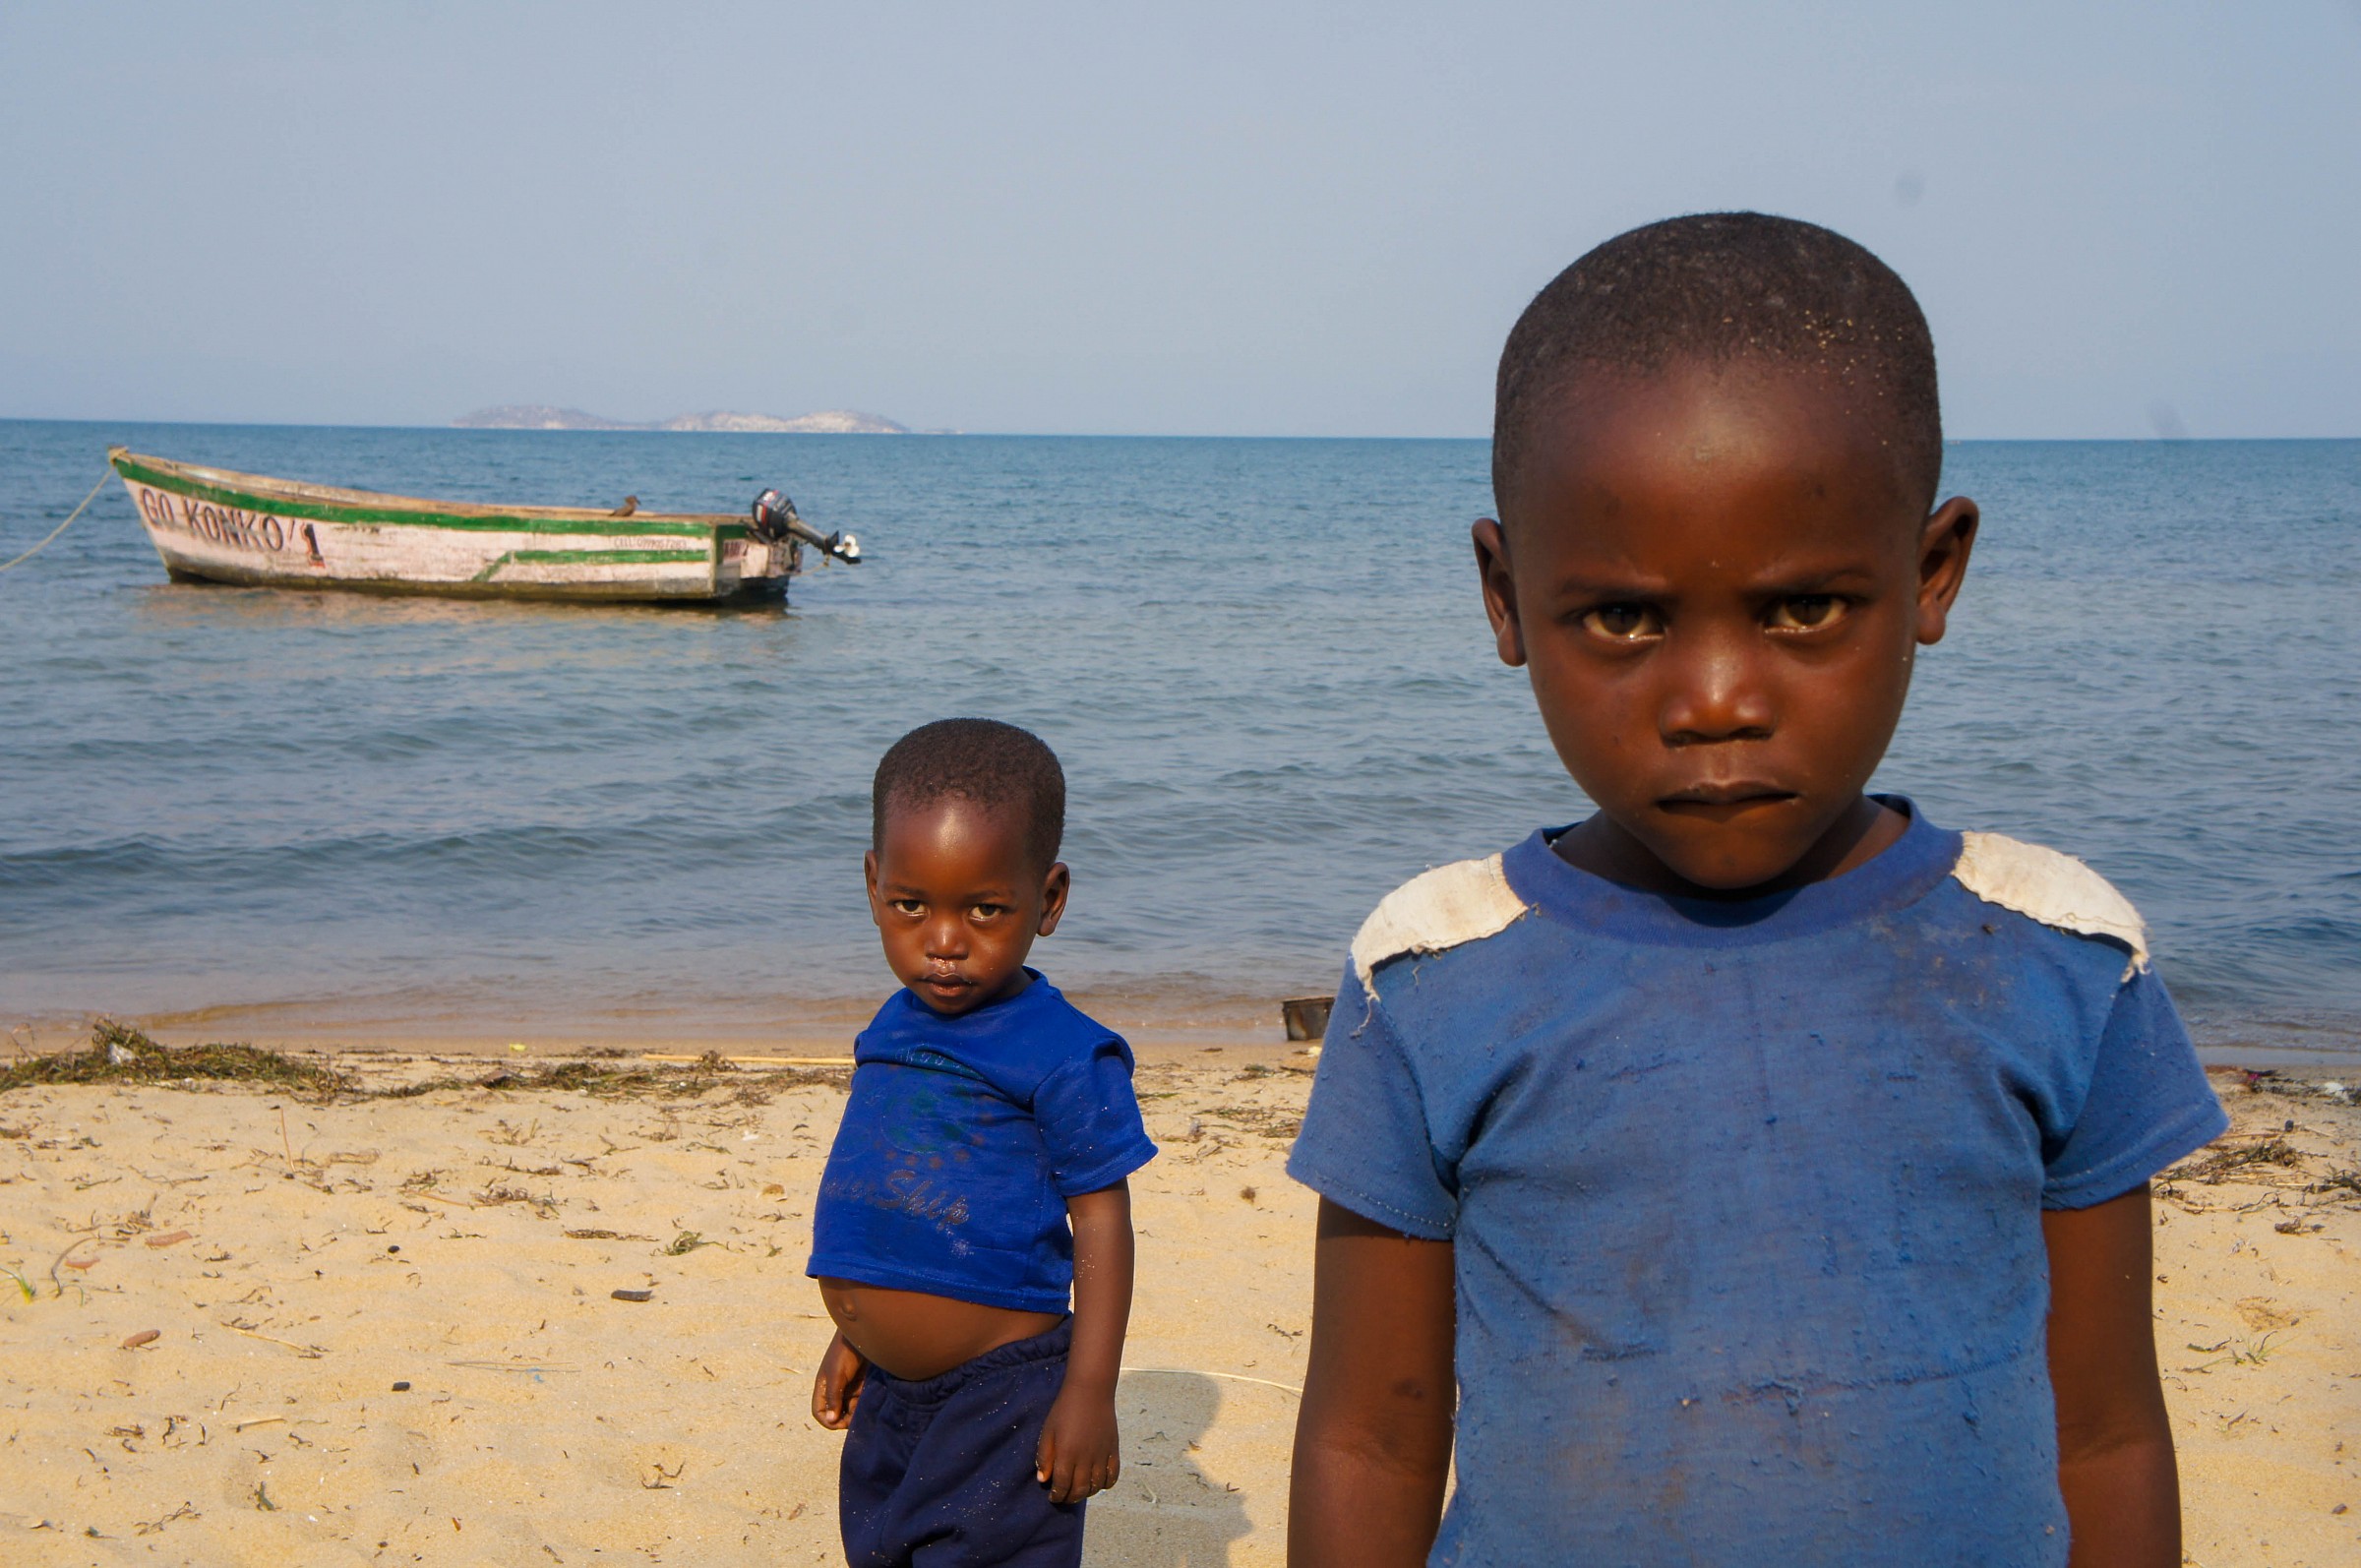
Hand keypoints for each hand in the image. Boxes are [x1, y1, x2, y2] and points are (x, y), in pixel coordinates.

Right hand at [811, 1330, 868, 1429]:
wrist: (864, 1335)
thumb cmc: (845, 1352)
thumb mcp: (837, 1375)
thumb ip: (833, 1397)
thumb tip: (830, 1420)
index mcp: (823, 1387)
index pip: (819, 1411)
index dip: (827, 1421)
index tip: (840, 1423)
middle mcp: (834, 1389)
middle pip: (836, 1413)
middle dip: (845, 1419)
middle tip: (856, 1419)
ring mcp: (848, 1387)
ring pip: (850, 1408)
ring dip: (856, 1412)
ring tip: (864, 1407)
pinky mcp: (861, 1383)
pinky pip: (860, 1400)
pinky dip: (864, 1404)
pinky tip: (870, 1401)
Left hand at [1034, 1382, 1119, 1503]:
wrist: (1090, 1391)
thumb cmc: (1065, 1409)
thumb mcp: (1048, 1431)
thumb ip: (1044, 1456)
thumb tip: (1043, 1479)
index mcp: (1067, 1454)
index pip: (1062, 1486)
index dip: (1056, 1495)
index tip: (1052, 1497)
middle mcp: (1086, 1458)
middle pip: (1079, 1490)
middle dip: (1069, 1498)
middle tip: (1063, 1497)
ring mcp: (1102, 1455)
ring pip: (1095, 1487)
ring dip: (1086, 1493)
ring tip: (1078, 1490)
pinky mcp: (1113, 1450)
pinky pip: (1112, 1476)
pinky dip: (1105, 1484)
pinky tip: (1097, 1482)